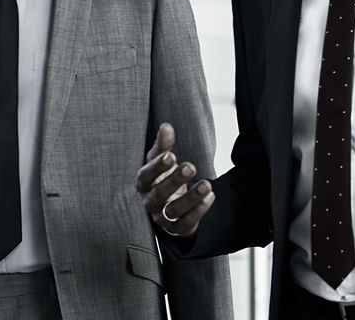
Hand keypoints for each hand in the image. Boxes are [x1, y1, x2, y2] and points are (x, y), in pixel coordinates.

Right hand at [136, 122, 213, 236]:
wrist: (169, 205)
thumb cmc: (162, 178)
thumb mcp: (162, 161)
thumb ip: (163, 145)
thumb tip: (166, 126)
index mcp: (143, 183)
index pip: (145, 176)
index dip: (157, 167)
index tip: (171, 156)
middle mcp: (149, 202)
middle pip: (159, 194)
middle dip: (175, 181)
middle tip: (190, 166)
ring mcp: (162, 217)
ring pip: (173, 211)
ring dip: (191, 198)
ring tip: (206, 184)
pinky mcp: (176, 228)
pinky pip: (186, 223)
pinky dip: (199, 211)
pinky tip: (210, 196)